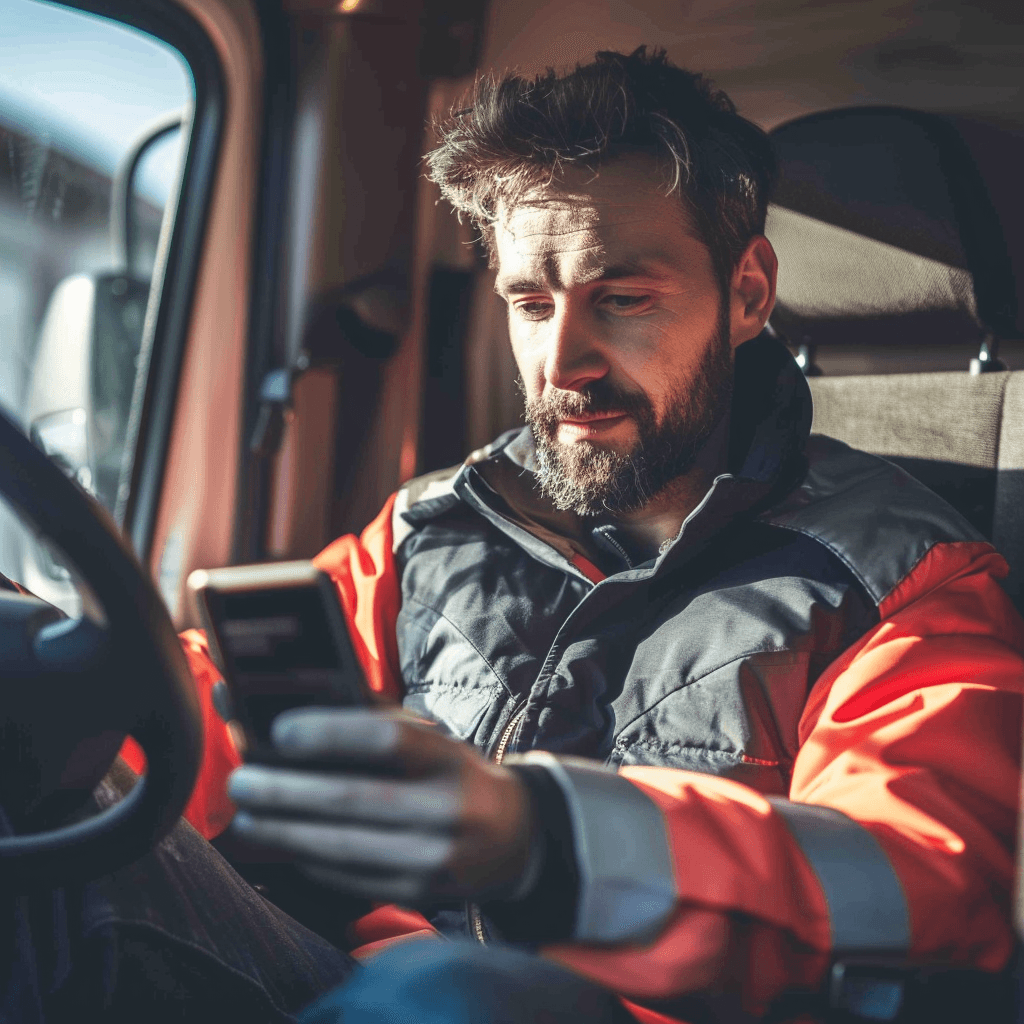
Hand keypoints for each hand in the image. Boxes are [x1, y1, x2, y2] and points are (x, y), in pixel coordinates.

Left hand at [227, 708, 534, 903]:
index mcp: (446, 757)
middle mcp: (445, 808)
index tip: (281, 729)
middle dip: (287, 791)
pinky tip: (284, 843)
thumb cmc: (452, 773)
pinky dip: (309, 859)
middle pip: (353, 799)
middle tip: (241, 780)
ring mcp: (434, 857)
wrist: (511, 836)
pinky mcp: (419, 894)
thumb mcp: (431, 739)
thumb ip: (375, 724)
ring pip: (343, 846)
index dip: (331, 733)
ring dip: (285, 832)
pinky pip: (350, 878)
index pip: (387, 740)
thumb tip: (296, 708)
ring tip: (247, 816)